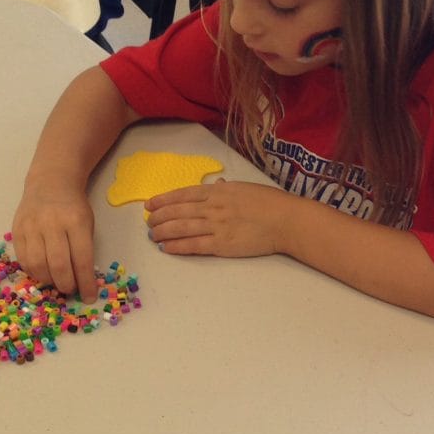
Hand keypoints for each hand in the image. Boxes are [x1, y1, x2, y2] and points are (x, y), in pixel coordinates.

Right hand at [12, 181, 97, 300]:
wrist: (50, 183)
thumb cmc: (74, 207)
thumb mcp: (88, 223)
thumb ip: (84, 249)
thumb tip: (82, 281)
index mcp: (76, 222)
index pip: (82, 259)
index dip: (86, 283)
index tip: (89, 297)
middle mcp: (52, 224)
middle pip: (58, 265)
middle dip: (66, 284)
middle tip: (70, 290)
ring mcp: (31, 227)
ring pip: (38, 265)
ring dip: (49, 280)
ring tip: (57, 281)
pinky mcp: (17, 230)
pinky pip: (23, 259)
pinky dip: (34, 272)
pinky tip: (43, 272)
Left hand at [145, 179, 291, 256]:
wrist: (285, 220)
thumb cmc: (269, 202)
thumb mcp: (244, 188)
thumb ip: (226, 189)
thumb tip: (216, 185)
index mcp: (218, 192)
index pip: (183, 194)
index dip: (163, 200)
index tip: (149, 205)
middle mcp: (213, 207)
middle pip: (178, 211)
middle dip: (159, 217)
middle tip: (148, 223)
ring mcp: (217, 226)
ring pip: (181, 228)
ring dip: (163, 232)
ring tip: (153, 235)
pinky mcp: (222, 244)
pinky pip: (194, 245)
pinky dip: (177, 246)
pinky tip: (167, 248)